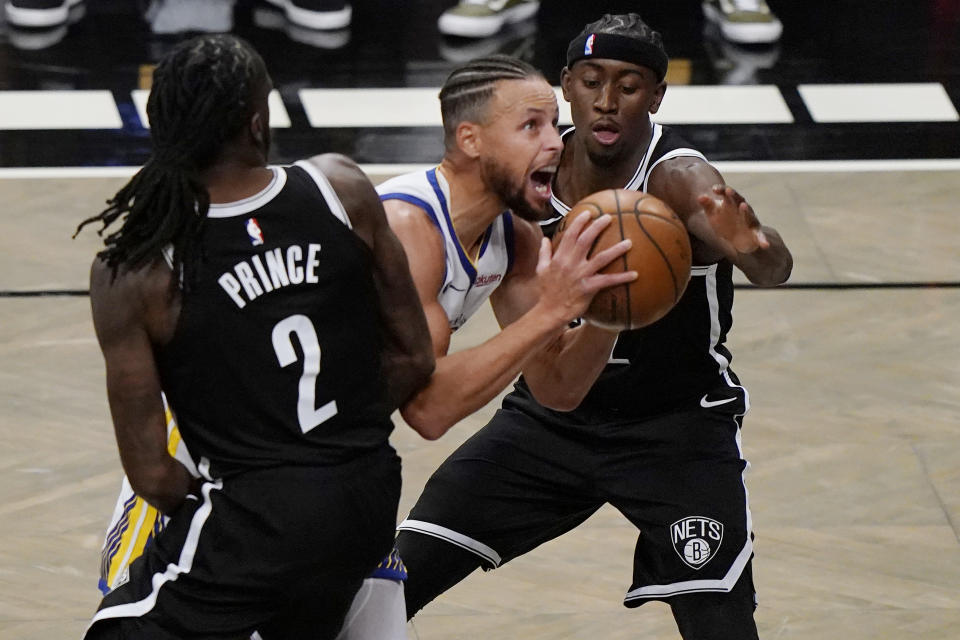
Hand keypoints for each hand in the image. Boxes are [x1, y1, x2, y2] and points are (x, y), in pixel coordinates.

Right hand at [534, 211, 636, 325]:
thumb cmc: (546, 291)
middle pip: (586, 240)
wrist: (550, 311)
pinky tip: (635, 274)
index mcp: (560, 257)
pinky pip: (608, 281)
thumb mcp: (541, 270)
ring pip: (601, 258)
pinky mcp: (589, 288)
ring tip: (629, 242)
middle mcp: (571, 263)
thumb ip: (544, 253)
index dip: (579, 222)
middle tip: (609, 218)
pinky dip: (622, 277)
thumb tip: (544, 239)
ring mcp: (581, 275)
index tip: (588, 213)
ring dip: (616, 249)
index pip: (570, 235)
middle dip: (597, 227)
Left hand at [698, 184, 769, 259]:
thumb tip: (700, 196)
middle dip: (734, 195)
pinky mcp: (756, 233)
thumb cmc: (724, 222)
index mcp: (732, 204)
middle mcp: (743, 210)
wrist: (738, 238)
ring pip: (749, 215)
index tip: (713, 189)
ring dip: (746, 211)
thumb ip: (708, 204)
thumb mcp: (713, 214)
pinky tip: (765, 245)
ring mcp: (750, 221)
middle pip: (739, 201)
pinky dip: (763, 240)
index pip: (727, 194)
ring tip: (743, 206)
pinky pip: (760, 236)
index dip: (722, 190)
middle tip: (728, 190)